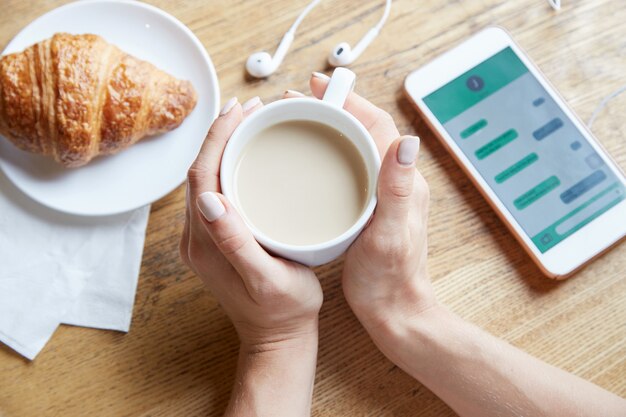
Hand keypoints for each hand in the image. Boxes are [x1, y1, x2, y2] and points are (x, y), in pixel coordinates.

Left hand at [179, 97, 322, 350]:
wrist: (278, 338)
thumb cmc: (283, 311)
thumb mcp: (267, 279)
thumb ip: (236, 242)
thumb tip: (209, 200)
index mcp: (206, 242)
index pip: (202, 175)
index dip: (217, 137)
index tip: (241, 109)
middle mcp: (198, 237)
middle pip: (200, 170)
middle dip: (220, 133)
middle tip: (250, 107)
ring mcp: (205, 238)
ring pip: (206, 178)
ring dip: (223, 145)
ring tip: (249, 122)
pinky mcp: (216, 239)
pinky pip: (215, 190)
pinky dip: (228, 164)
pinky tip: (248, 155)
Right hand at [299, 73, 435, 334]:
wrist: (393, 311)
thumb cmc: (390, 279)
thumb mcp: (390, 234)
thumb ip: (398, 188)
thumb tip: (408, 140)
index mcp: (404, 181)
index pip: (377, 125)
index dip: (347, 101)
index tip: (316, 87)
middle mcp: (395, 181)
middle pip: (363, 130)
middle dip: (332, 108)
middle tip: (296, 100)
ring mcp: (381, 194)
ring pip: (354, 146)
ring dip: (329, 127)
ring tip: (297, 119)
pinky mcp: (367, 208)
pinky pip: (348, 167)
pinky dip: (327, 153)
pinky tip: (307, 159)